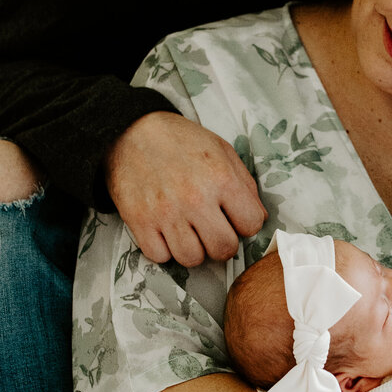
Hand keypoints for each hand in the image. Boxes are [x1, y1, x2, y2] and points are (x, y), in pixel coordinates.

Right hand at [105, 113, 266, 266]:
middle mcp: (195, 198)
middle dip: (222, 243)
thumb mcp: (222, 151)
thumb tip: (259, 218)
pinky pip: (160, 257)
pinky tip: (165, 231)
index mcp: (222, 179)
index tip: (233, 217)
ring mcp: (166, 212)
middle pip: (223, 250)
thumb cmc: (181, 141)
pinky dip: (163, 249)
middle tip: (212, 229)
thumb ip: (245, 185)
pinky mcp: (139, 221)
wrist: (132, 132)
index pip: (251, 225)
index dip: (245, 224)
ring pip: (192, 259)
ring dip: (193, 249)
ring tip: (188, 231)